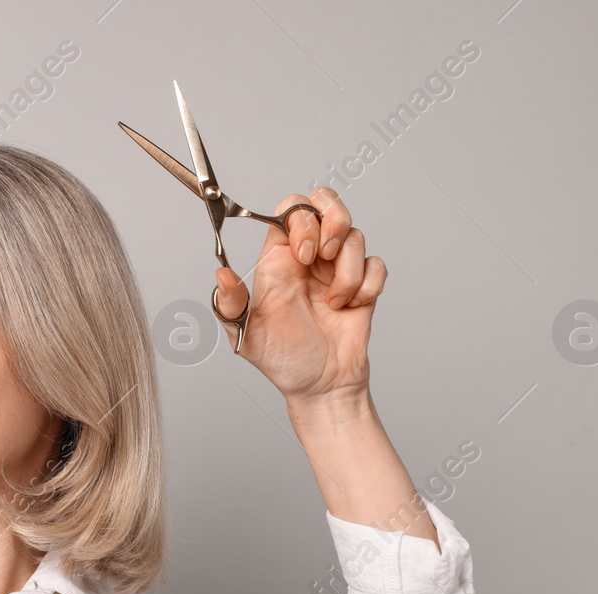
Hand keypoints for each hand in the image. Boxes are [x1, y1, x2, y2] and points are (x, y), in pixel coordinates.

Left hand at [212, 187, 386, 404]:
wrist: (320, 387)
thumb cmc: (282, 360)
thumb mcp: (246, 336)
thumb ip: (231, 304)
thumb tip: (220, 275)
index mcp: (279, 259)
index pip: (291, 208)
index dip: (301, 220)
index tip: (303, 255)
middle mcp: (309, 258)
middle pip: (328, 203)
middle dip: (333, 221)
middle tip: (325, 256)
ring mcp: (337, 269)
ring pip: (355, 236)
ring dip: (348, 271)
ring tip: (334, 303)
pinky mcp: (364, 285)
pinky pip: (377, 264)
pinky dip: (368, 285)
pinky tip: (352, 308)